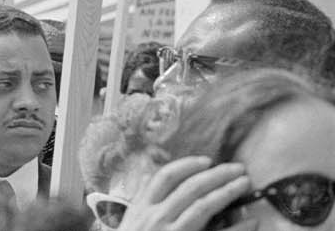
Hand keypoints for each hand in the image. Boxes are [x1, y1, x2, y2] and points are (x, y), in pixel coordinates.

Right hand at [117, 157, 253, 230]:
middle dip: (217, 175)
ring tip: (244, 184)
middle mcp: (157, 217)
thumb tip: (149, 176)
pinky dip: (238, 227)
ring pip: (204, 206)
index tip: (207, 161)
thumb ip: (142, 200)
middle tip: (238, 168)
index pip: (166, 177)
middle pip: (190, 187)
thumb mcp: (131, 221)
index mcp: (142, 208)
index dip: (188, 165)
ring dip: (228, 191)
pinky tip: (252, 221)